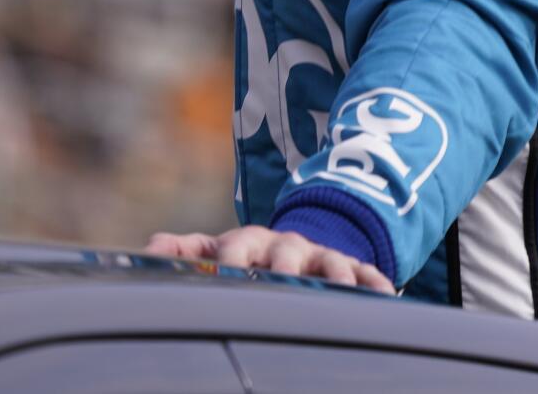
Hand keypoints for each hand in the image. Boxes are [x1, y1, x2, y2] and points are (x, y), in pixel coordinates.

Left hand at [143, 225, 394, 293]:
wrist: (296, 248)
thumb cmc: (248, 257)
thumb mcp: (216, 251)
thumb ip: (186, 251)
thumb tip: (151, 249)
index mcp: (249, 243)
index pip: (237, 246)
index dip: (230, 259)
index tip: (224, 274)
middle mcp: (286, 247)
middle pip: (285, 254)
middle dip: (283, 267)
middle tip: (282, 281)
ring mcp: (320, 257)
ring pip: (328, 265)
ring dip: (334, 277)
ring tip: (340, 291)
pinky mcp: (350, 269)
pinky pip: (366, 274)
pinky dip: (374, 283)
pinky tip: (386, 295)